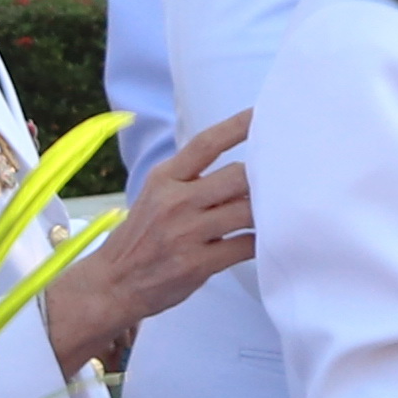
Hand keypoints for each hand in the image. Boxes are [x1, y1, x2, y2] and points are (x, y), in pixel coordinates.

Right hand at [37, 110, 254, 371]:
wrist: (112, 284)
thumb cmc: (141, 239)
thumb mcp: (155, 198)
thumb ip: (190, 182)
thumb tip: (243, 172)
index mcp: (164, 178)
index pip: (206, 143)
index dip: (238, 126)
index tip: (263, 114)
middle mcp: (175, 201)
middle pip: (237, 175)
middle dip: (263, 178)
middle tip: (284, 179)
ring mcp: (187, 232)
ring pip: (246, 210)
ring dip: (266, 211)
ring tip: (280, 211)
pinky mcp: (198, 263)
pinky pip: (244, 246)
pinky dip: (260, 242)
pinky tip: (266, 242)